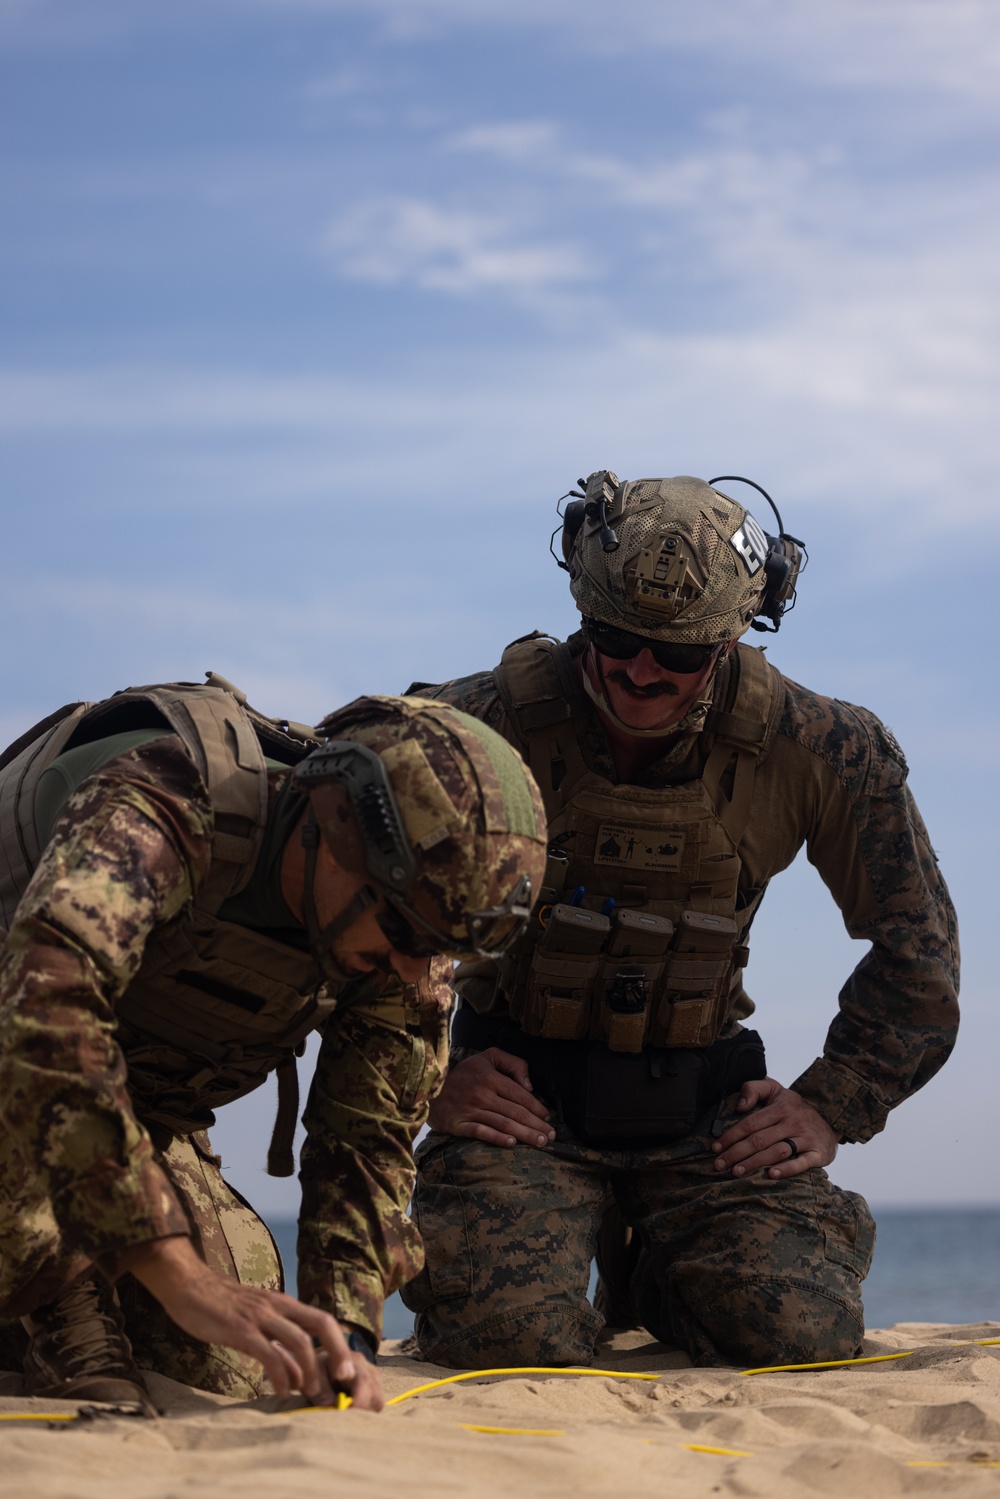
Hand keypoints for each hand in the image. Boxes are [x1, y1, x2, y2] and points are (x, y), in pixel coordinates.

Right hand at [122, 1237, 382, 1408]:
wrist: (190, 1287)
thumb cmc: (222, 1307)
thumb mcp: (256, 1321)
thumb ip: (277, 1344)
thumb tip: (296, 1376)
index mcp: (285, 1303)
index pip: (323, 1319)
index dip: (339, 1345)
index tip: (346, 1373)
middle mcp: (278, 1306)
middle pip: (322, 1324)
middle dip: (336, 1354)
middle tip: (340, 1385)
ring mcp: (261, 1316)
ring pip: (299, 1341)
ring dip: (310, 1372)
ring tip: (311, 1396)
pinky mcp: (241, 1330)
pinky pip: (269, 1354)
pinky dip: (280, 1376)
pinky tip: (280, 1393)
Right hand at [427, 1047, 555, 1147]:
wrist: (428, 1086)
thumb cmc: (464, 1073)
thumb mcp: (487, 1057)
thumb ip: (512, 1063)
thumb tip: (529, 1086)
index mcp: (490, 1077)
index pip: (520, 1094)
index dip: (537, 1107)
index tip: (548, 1118)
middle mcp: (481, 1094)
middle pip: (515, 1112)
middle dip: (536, 1125)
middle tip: (550, 1136)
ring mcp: (469, 1110)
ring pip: (503, 1124)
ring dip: (524, 1134)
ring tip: (540, 1142)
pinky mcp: (458, 1124)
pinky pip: (481, 1132)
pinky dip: (497, 1138)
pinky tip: (512, 1143)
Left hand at [711, 1077, 837, 1179]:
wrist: (832, 1117)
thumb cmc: (795, 1106)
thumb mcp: (776, 1090)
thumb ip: (754, 1089)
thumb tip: (740, 1106)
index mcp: (780, 1107)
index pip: (750, 1123)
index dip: (731, 1136)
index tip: (715, 1147)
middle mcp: (793, 1122)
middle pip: (760, 1139)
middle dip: (736, 1153)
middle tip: (719, 1165)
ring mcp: (806, 1138)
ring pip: (777, 1151)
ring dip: (755, 1163)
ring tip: (737, 1172)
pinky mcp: (819, 1153)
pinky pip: (802, 1162)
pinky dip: (787, 1169)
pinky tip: (771, 1175)